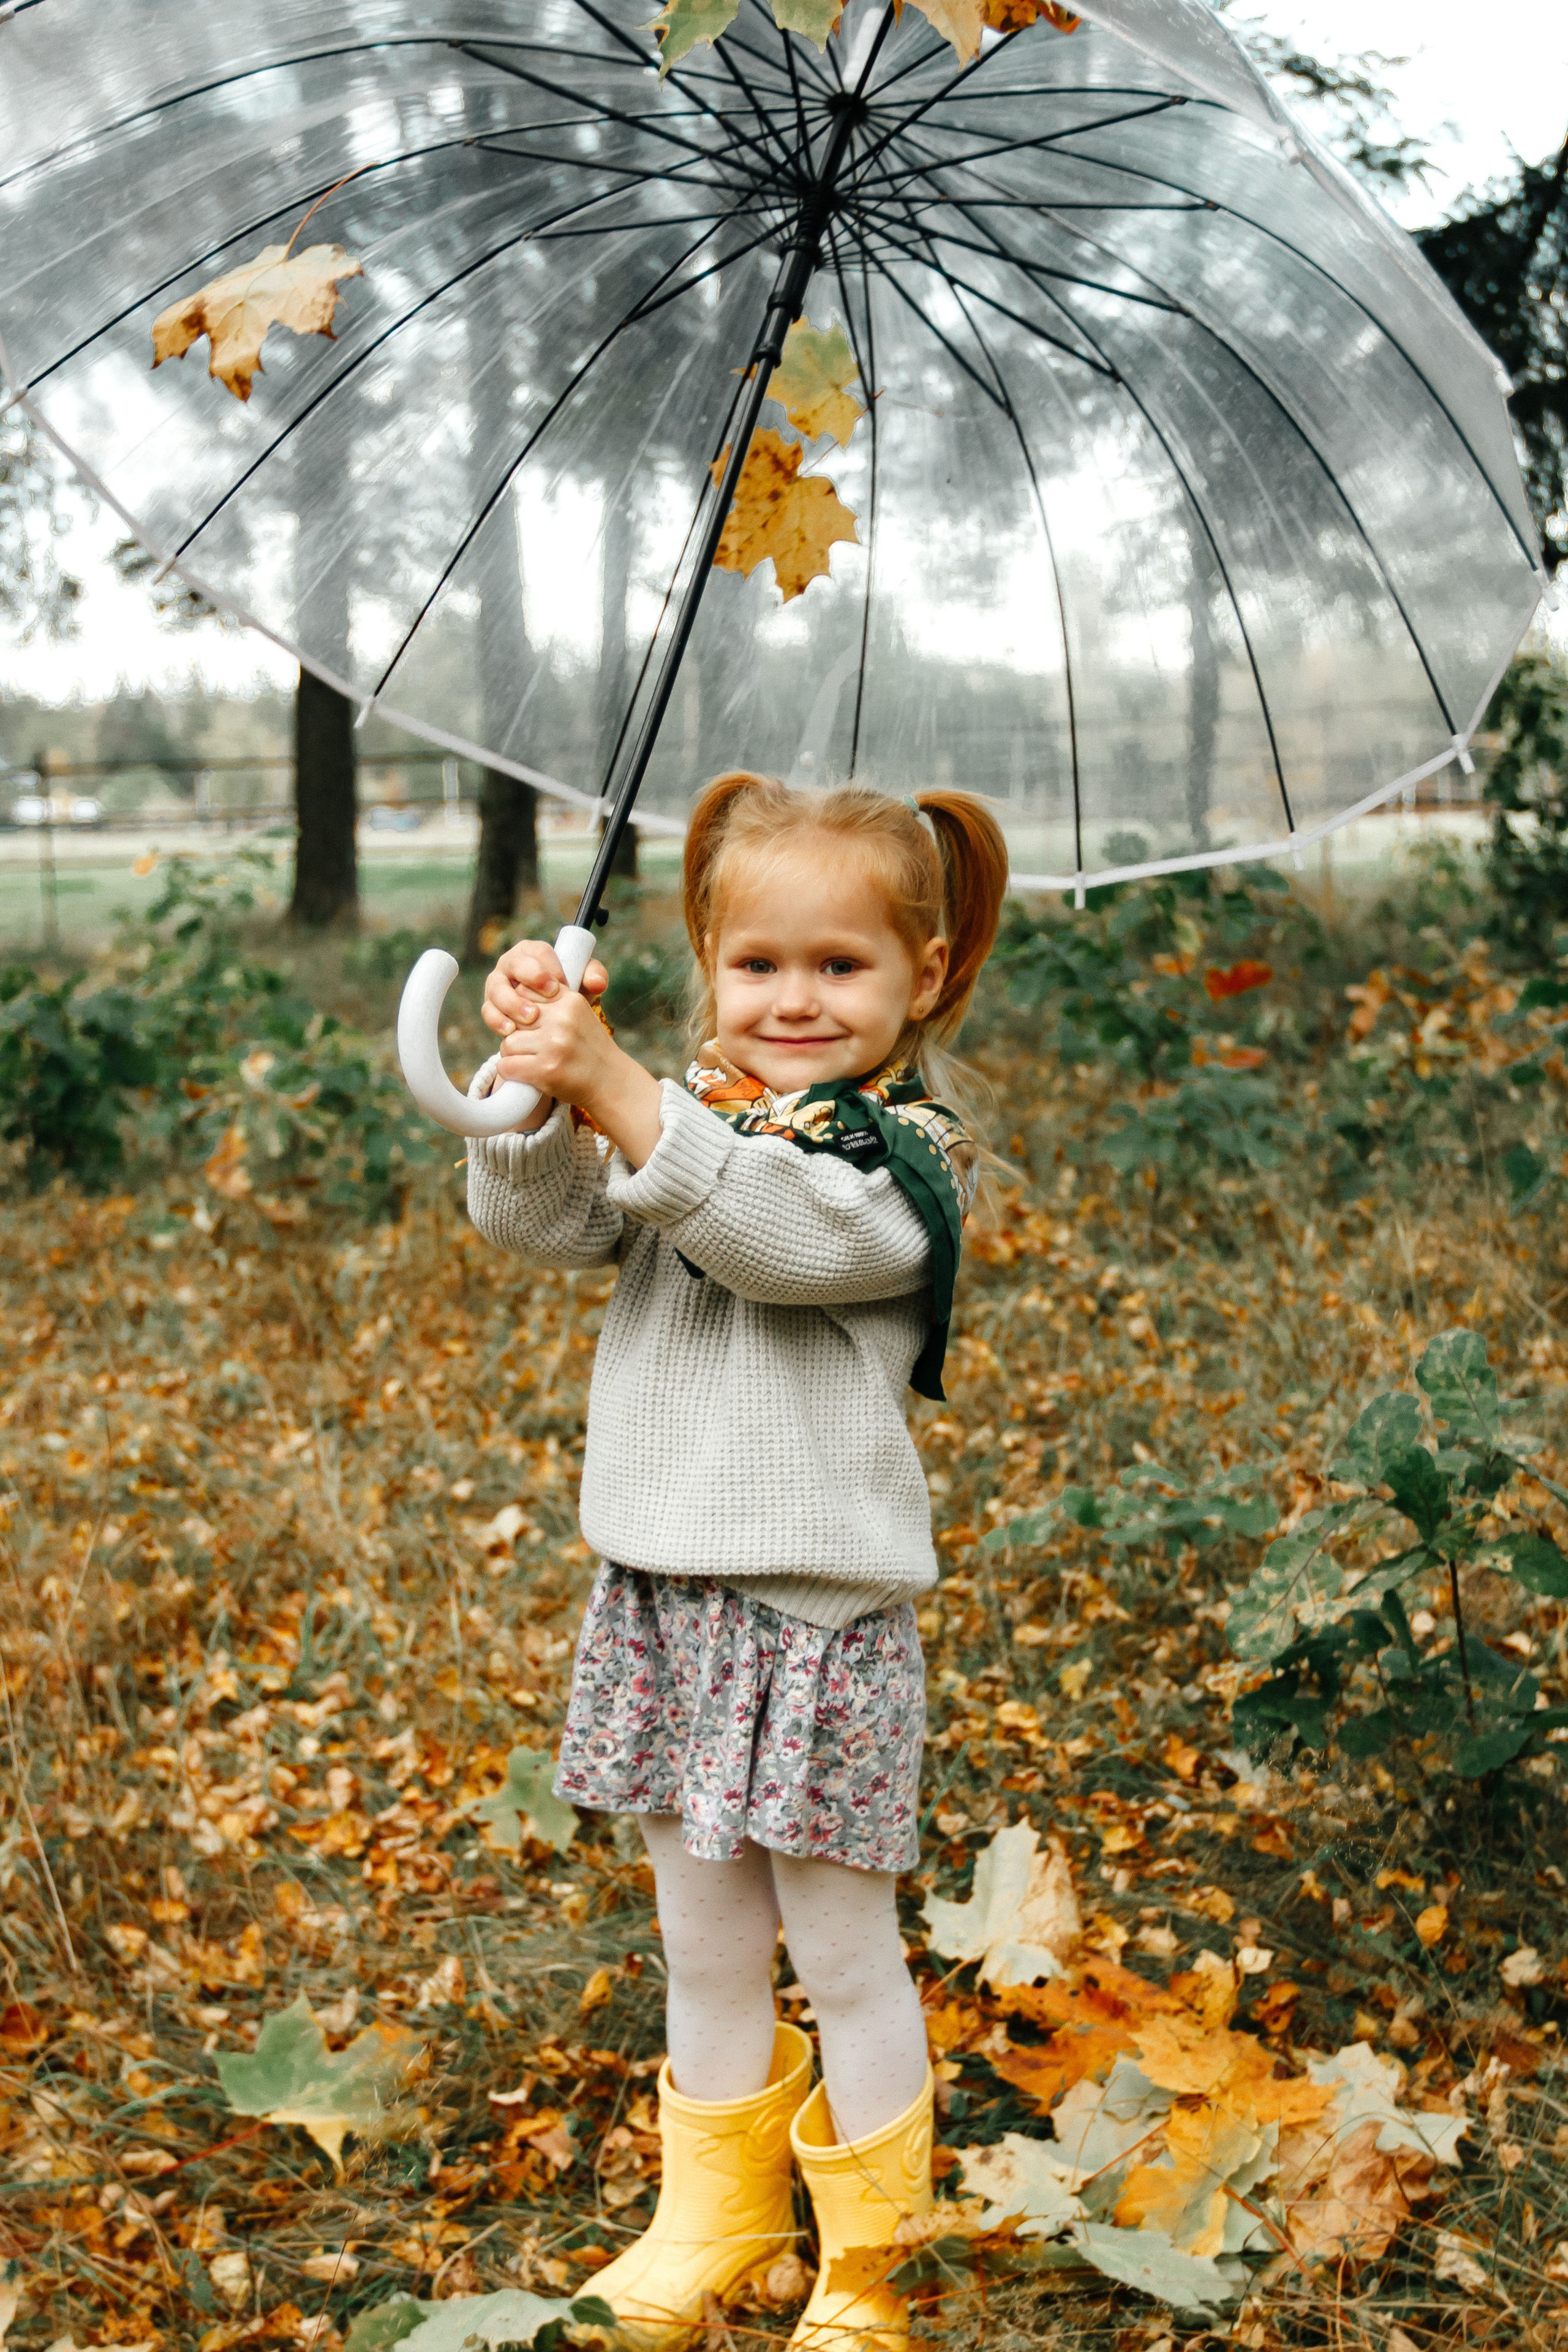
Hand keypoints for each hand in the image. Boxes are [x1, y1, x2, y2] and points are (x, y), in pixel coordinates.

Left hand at [479, 938, 662, 1164]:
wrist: (612, 1090)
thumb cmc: (591, 1057)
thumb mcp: (576, 1019)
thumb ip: (552, 1003)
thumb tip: (517, 988)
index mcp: (570, 1000)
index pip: (527, 984)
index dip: (515, 994)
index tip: (517, 1005)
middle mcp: (563, 1017)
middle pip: (513, 1016)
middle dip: (516, 1032)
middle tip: (532, 1042)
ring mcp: (555, 1042)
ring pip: (509, 1043)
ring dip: (517, 1057)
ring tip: (541, 1065)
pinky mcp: (547, 1067)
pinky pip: (509, 1066)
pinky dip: (515, 1075)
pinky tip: (534, 1079)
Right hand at [482, 937, 609, 1039]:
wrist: (552, 1021)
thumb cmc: (567, 995)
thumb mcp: (583, 984)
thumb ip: (594, 977)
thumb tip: (597, 983)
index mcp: (533, 952)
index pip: (537, 951)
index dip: (548, 966)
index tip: (560, 984)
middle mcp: (511, 964)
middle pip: (513, 965)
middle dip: (530, 979)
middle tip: (548, 996)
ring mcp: (498, 985)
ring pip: (497, 989)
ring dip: (512, 1003)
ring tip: (531, 1017)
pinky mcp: (491, 1006)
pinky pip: (489, 1011)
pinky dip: (498, 1021)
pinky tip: (511, 1031)